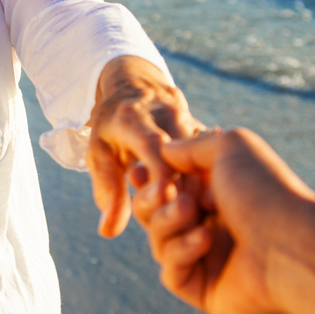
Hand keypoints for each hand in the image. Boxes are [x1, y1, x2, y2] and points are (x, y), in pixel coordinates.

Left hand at [87, 55, 202, 236]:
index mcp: (133, 117)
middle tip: (188, 217)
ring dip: (204, 182)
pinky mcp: (201, 123)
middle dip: (188, 183)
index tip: (166, 202)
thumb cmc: (111, 124)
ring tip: (203, 213)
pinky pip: (212, 150)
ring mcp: (187, 114)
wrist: (132, 82)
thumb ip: (107, 189)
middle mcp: (164, 111)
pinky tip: (215, 200)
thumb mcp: (99, 152)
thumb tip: (108, 231)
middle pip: (184, 150)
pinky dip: (212, 174)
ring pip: (203, 151)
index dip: (161, 174)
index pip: (153, 145)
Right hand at [132, 128, 314, 313]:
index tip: (138, 171)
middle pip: (153, 215)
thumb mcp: (228, 146)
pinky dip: (181, 252)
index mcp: (217, 196)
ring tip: (192, 211)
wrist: (294, 245)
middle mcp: (211, 226)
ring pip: (158, 242)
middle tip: (164, 189)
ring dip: (168, 222)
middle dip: (152, 200)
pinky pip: (172, 273)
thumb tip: (162, 153)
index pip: (167, 189)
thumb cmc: (263, 190)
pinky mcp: (205, 291)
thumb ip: (188, 145)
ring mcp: (207, 261)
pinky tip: (205, 239)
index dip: (149, 181)